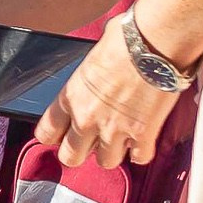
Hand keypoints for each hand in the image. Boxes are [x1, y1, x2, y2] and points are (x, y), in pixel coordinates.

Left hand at [34, 22, 185, 168]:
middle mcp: (87, 119)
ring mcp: (114, 129)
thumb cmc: (125, 40)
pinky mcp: (143, 134)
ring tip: (120, 139)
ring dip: (113, 152)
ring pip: (105, 162)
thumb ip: (87, 79)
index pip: (46, 133)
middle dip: (80, 152)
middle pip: (70, 157)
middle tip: (91, 142)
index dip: (55, 137)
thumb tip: (96, 73)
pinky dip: (141, 151)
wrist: (155, 43)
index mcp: (70, 98)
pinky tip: (142, 140)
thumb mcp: (92, 59)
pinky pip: (139, 158)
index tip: (62, 135)